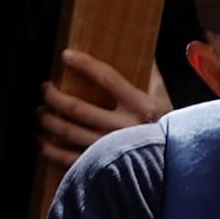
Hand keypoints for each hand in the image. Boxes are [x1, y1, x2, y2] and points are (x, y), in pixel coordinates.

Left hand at [37, 46, 170, 168]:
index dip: (84, 65)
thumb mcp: (164, 99)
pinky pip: (69, 159)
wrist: (178, 166)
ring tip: (41, 112)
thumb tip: (143, 51)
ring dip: (49, 120)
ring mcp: (112, 149)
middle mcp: (124, 127)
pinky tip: (42, 141)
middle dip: (55, 97)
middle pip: (79, 108)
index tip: (66, 55)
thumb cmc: (168, 128)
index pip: (107, 78)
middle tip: (45, 89)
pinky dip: (50, 150)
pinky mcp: (103, 167)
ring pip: (70, 132)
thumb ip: (152, 75)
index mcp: (141, 105)